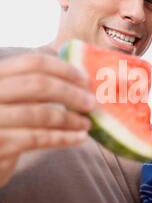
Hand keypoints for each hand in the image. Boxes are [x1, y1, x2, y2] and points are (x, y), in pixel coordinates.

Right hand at [0, 53, 95, 186]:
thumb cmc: (3, 123)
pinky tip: (80, 138)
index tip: (85, 80)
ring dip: (70, 119)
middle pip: (38, 84)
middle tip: (91, 102)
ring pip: (40, 113)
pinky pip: (38, 138)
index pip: (33, 62)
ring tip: (87, 123)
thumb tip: (66, 58)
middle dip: (70, 93)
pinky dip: (63, 137)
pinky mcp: (0, 144)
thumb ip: (32, 78)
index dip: (64, 69)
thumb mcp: (12, 95)